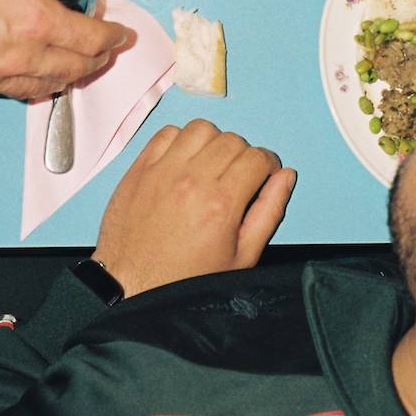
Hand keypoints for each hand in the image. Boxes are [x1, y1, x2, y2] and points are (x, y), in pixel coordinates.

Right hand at [0, 0, 130, 103]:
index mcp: (32, 21)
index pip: (90, 38)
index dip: (111, 38)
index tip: (121, 34)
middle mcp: (20, 56)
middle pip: (74, 69)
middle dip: (95, 60)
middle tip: (104, 50)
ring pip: (44, 86)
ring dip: (64, 76)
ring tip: (72, 65)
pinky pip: (7, 90)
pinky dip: (24, 82)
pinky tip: (20, 72)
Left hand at [92, 120, 296, 297]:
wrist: (131, 286)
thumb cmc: (183, 278)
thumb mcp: (240, 257)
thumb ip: (269, 212)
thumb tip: (285, 178)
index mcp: (221, 204)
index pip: (258, 157)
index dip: (267, 165)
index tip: (262, 175)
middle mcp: (192, 181)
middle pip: (233, 140)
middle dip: (243, 155)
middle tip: (236, 177)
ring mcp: (163, 171)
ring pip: (201, 129)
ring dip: (212, 142)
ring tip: (210, 166)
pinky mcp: (140, 169)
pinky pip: (167, 133)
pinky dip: (180, 140)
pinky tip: (183, 161)